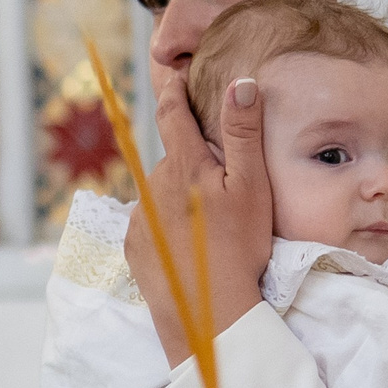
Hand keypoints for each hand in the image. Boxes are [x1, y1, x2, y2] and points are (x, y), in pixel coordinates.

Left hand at [129, 67, 272, 365]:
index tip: (175, 74)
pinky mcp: (136, 245)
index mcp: (183, 164)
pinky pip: (154, 222)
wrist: (208, 313)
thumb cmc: (239, 247)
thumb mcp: (252, 186)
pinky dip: (171, 225)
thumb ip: (243, 133)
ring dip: (183, 196)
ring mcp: (141, 216)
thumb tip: (241, 82)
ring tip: (212, 224)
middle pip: (173, 158)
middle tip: (222, 182)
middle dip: (192, 160)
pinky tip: (194, 245)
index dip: (173, 90)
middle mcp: (154, 184)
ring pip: (164, 192)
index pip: (171, 113)